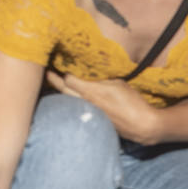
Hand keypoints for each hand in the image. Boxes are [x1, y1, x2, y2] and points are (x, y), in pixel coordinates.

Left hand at [45, 70, 162, 144]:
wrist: (141, 125)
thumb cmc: (132, 102)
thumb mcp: (118, 83)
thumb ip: (101, 79)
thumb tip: (93, 76)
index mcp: (91, 91)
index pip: (68, 79)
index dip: (63, 71)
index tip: (59, 63)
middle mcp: (85, 102)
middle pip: (63, 90)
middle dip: (53, 80)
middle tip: (47, 72)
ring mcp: (87, 112)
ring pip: (68, 100)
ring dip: (61, 92)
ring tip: (54, 83)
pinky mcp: (92, 119)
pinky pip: (75, 108)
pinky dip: (70, 101)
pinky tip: (69, 98)